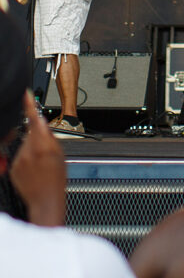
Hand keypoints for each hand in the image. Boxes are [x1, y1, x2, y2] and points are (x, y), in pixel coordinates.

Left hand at [9, 90, 66, 225]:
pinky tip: (33, 171)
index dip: (29, 105)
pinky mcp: (12, 168)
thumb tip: (41, 125)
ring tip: (40, 165)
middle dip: (37, 137)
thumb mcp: (60, 153)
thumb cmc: (56, 178)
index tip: (25, 94)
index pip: (34, 119)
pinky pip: (19, 157)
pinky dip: (26, 161)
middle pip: (30, 134)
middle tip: (46, 152)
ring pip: (24, 146)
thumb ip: (50, 137)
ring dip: (31, 150)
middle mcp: (27, 150)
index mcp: (42, 144)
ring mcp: (18, 160)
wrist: (45, 200)